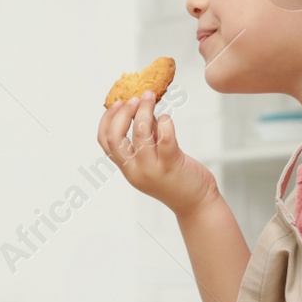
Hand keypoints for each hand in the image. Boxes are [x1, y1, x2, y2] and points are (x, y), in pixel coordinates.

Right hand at [96, 91, 216, 215]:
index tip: (117, 103)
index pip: (105, 142)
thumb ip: (147, 137)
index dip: (107, 119)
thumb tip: (144, 108)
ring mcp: (152, 169)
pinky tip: (167, 118)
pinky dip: (165, 122)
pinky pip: (165, 138)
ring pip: (140, 133)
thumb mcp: (154, 158)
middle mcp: (135, 170)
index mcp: (127, 168)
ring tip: (150, 97)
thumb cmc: (176, 178)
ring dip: (144, 110)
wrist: (196, 204)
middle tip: (134, 98)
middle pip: (115, 138)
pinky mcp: (171, 165)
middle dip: (123, 113)